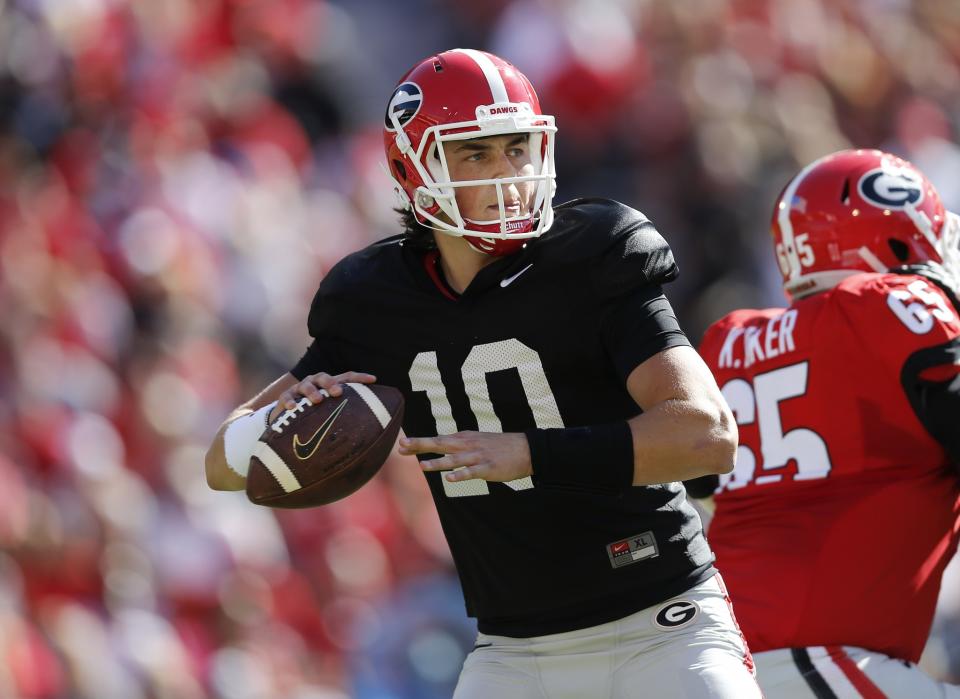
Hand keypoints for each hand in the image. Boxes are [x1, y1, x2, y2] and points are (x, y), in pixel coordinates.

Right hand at [269, 371, 376, 422]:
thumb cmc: (317, 415)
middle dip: (331, 383)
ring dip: (312, 391)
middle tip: (338, 392)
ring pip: (306, 385)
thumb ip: (347, 415)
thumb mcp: (332, 412)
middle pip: (323, 377)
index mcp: (329, 384)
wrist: (289, 416)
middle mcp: (315, 383)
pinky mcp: (285, 398)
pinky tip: (294, 407)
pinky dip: (290, 401)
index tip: (373, 379)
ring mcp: (299, 389)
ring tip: (317, 400)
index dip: (360, 377)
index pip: (346, 377)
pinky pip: (286, 397)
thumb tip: (373, 431)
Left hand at [399, 431, 531, 482]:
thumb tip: (440, 445)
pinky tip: (450, 479)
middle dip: (421, 445)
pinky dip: (460, 475)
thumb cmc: (499, 446)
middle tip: (402, 446)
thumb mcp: (476, 440)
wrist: (525, 449)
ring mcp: (478, 456)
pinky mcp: (488, 468)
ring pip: (454, 459)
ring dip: (438, 463)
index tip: (402, 445)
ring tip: (423, 466)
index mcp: (464, 438)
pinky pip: (471, 472)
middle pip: (440, 444)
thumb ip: (458, 444)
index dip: (419, 443)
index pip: (437, 440)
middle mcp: (468, 445)